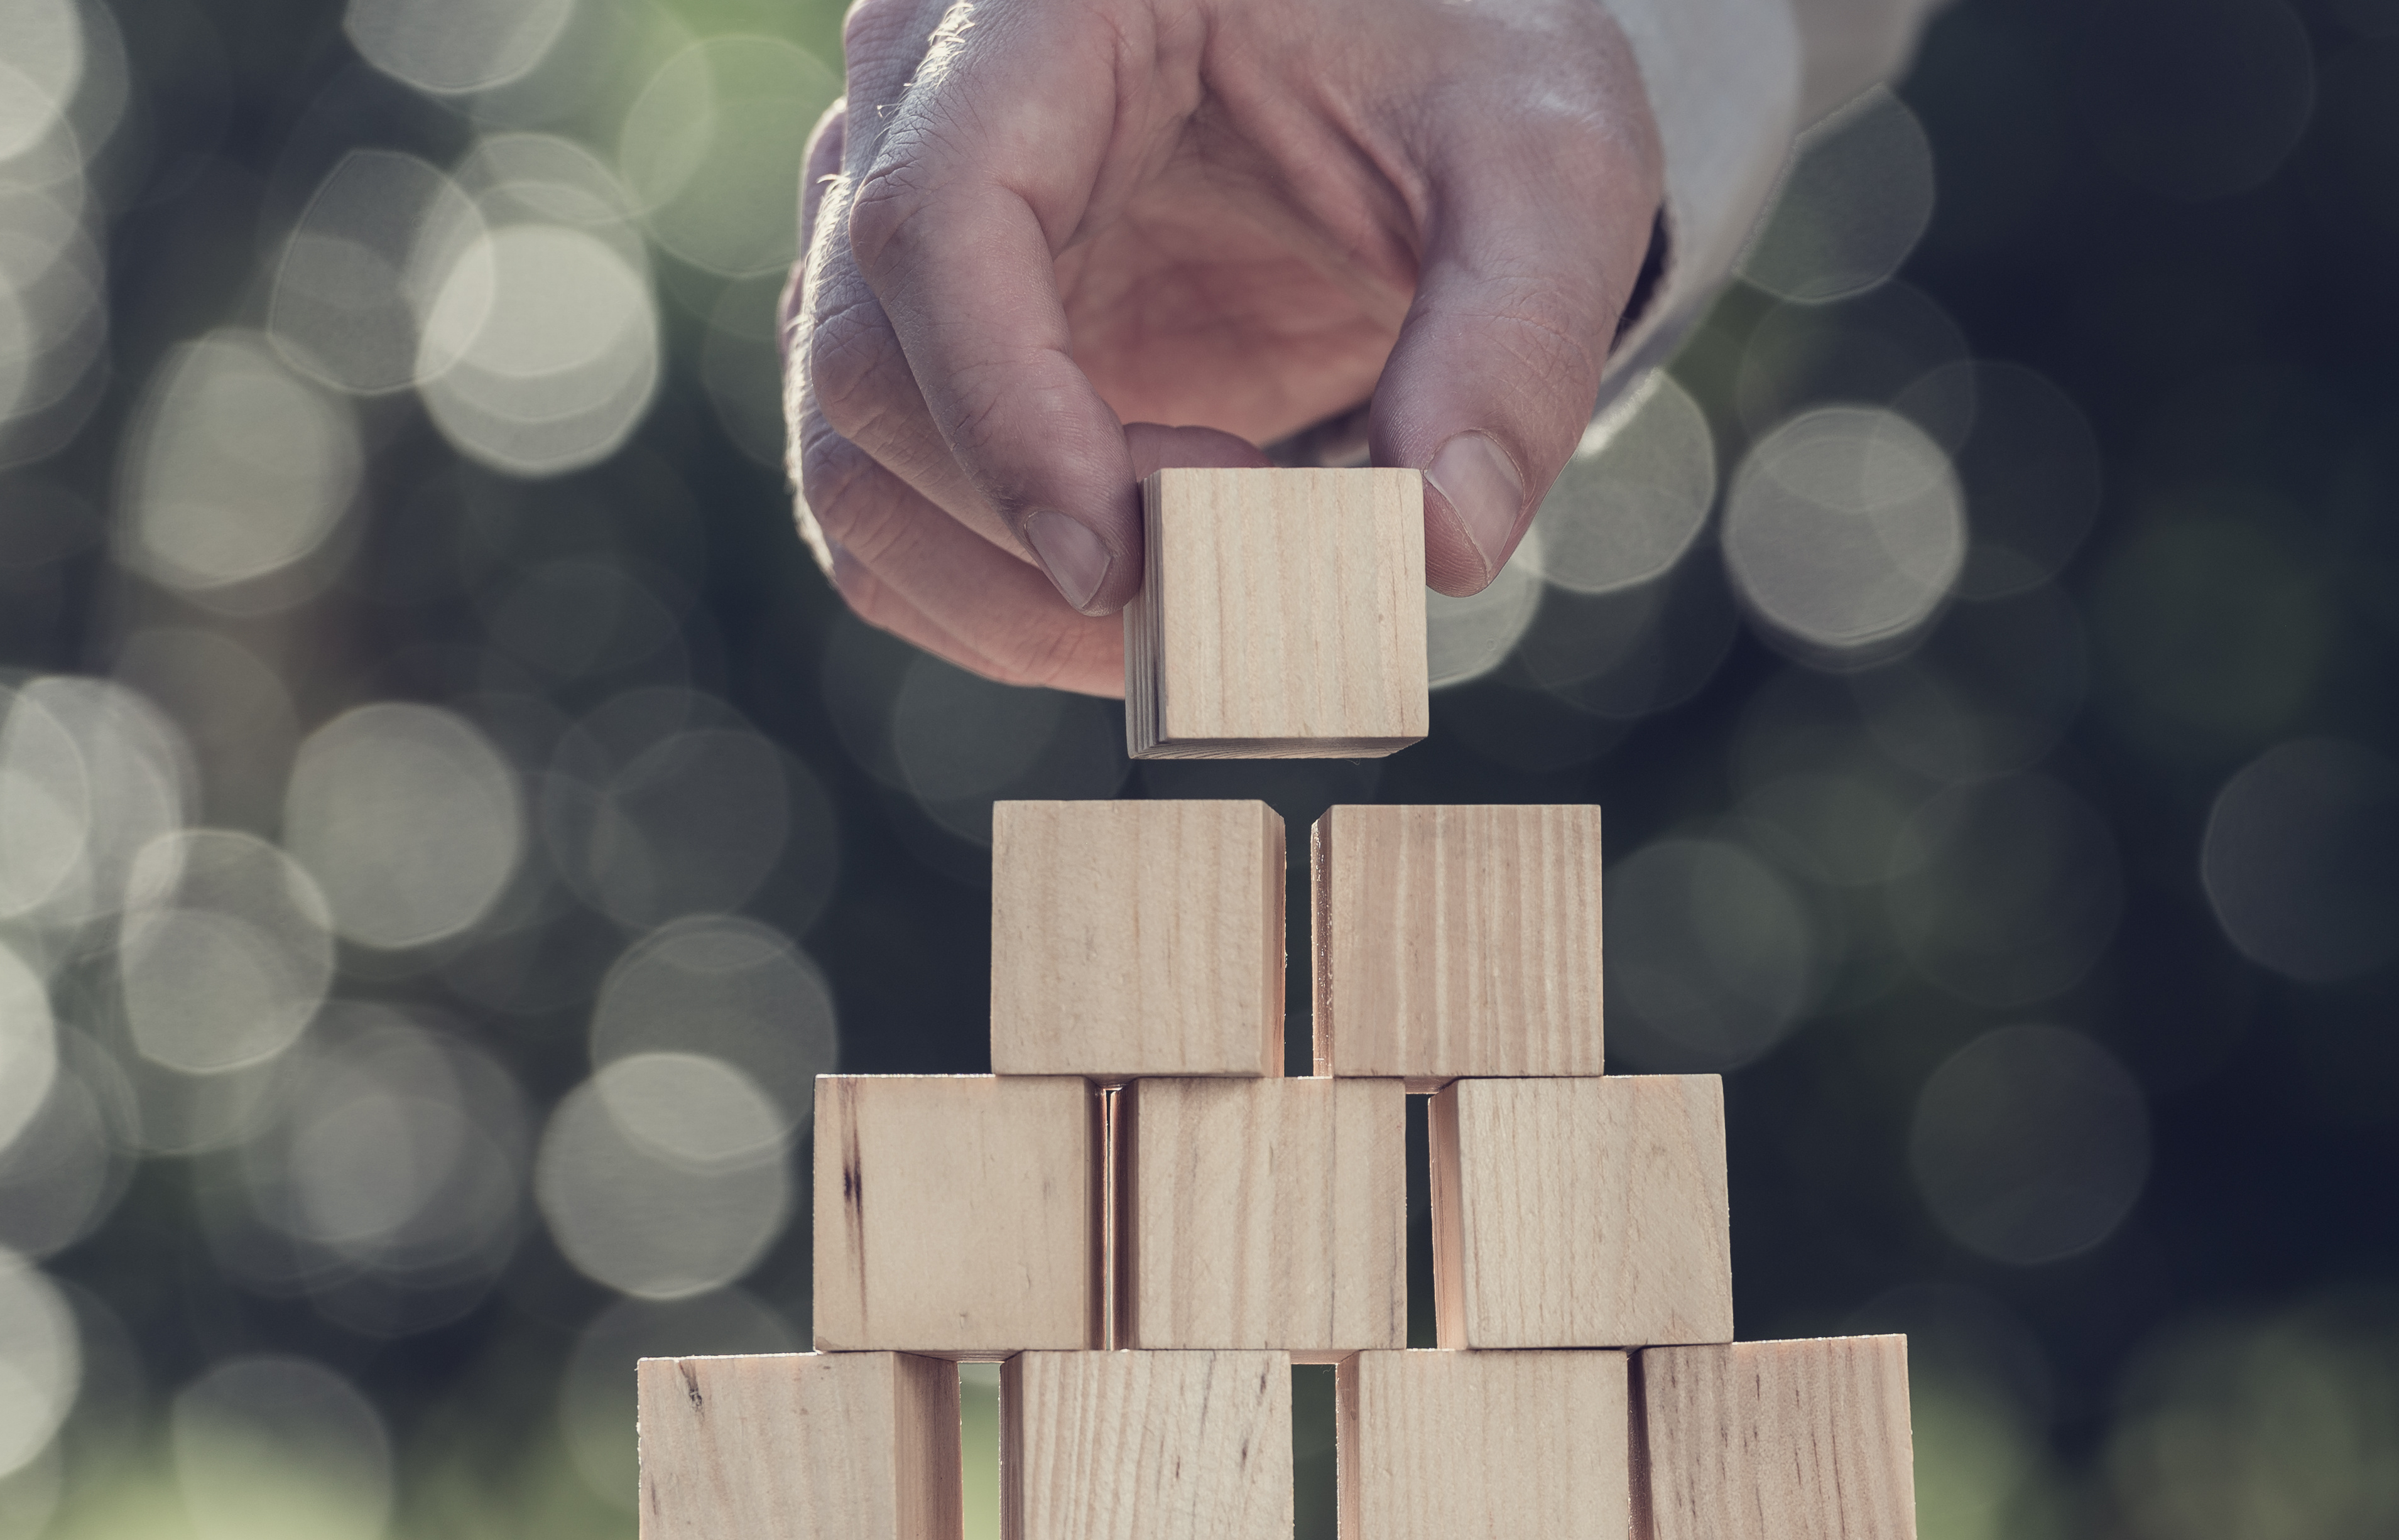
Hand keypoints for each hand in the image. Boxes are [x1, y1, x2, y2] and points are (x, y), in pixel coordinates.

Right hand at [784, 0, 1663, 693]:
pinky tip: (1154, 615)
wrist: (1429, 78)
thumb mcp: (1546, 170)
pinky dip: (1002, 608)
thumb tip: (1442, 548)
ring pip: (852, 465)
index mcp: (1042, 12)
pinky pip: (895, 515)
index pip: (938, 221)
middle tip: (1233, 587)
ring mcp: (908, 238)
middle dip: (1032, 528)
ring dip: (1009, 599)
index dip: (1007, 414)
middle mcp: (923, 111)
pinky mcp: (937, 351)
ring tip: (1202, 620)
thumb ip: (1515, 343)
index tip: (1124, 565)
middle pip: (868, 364)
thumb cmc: (1468, 79)